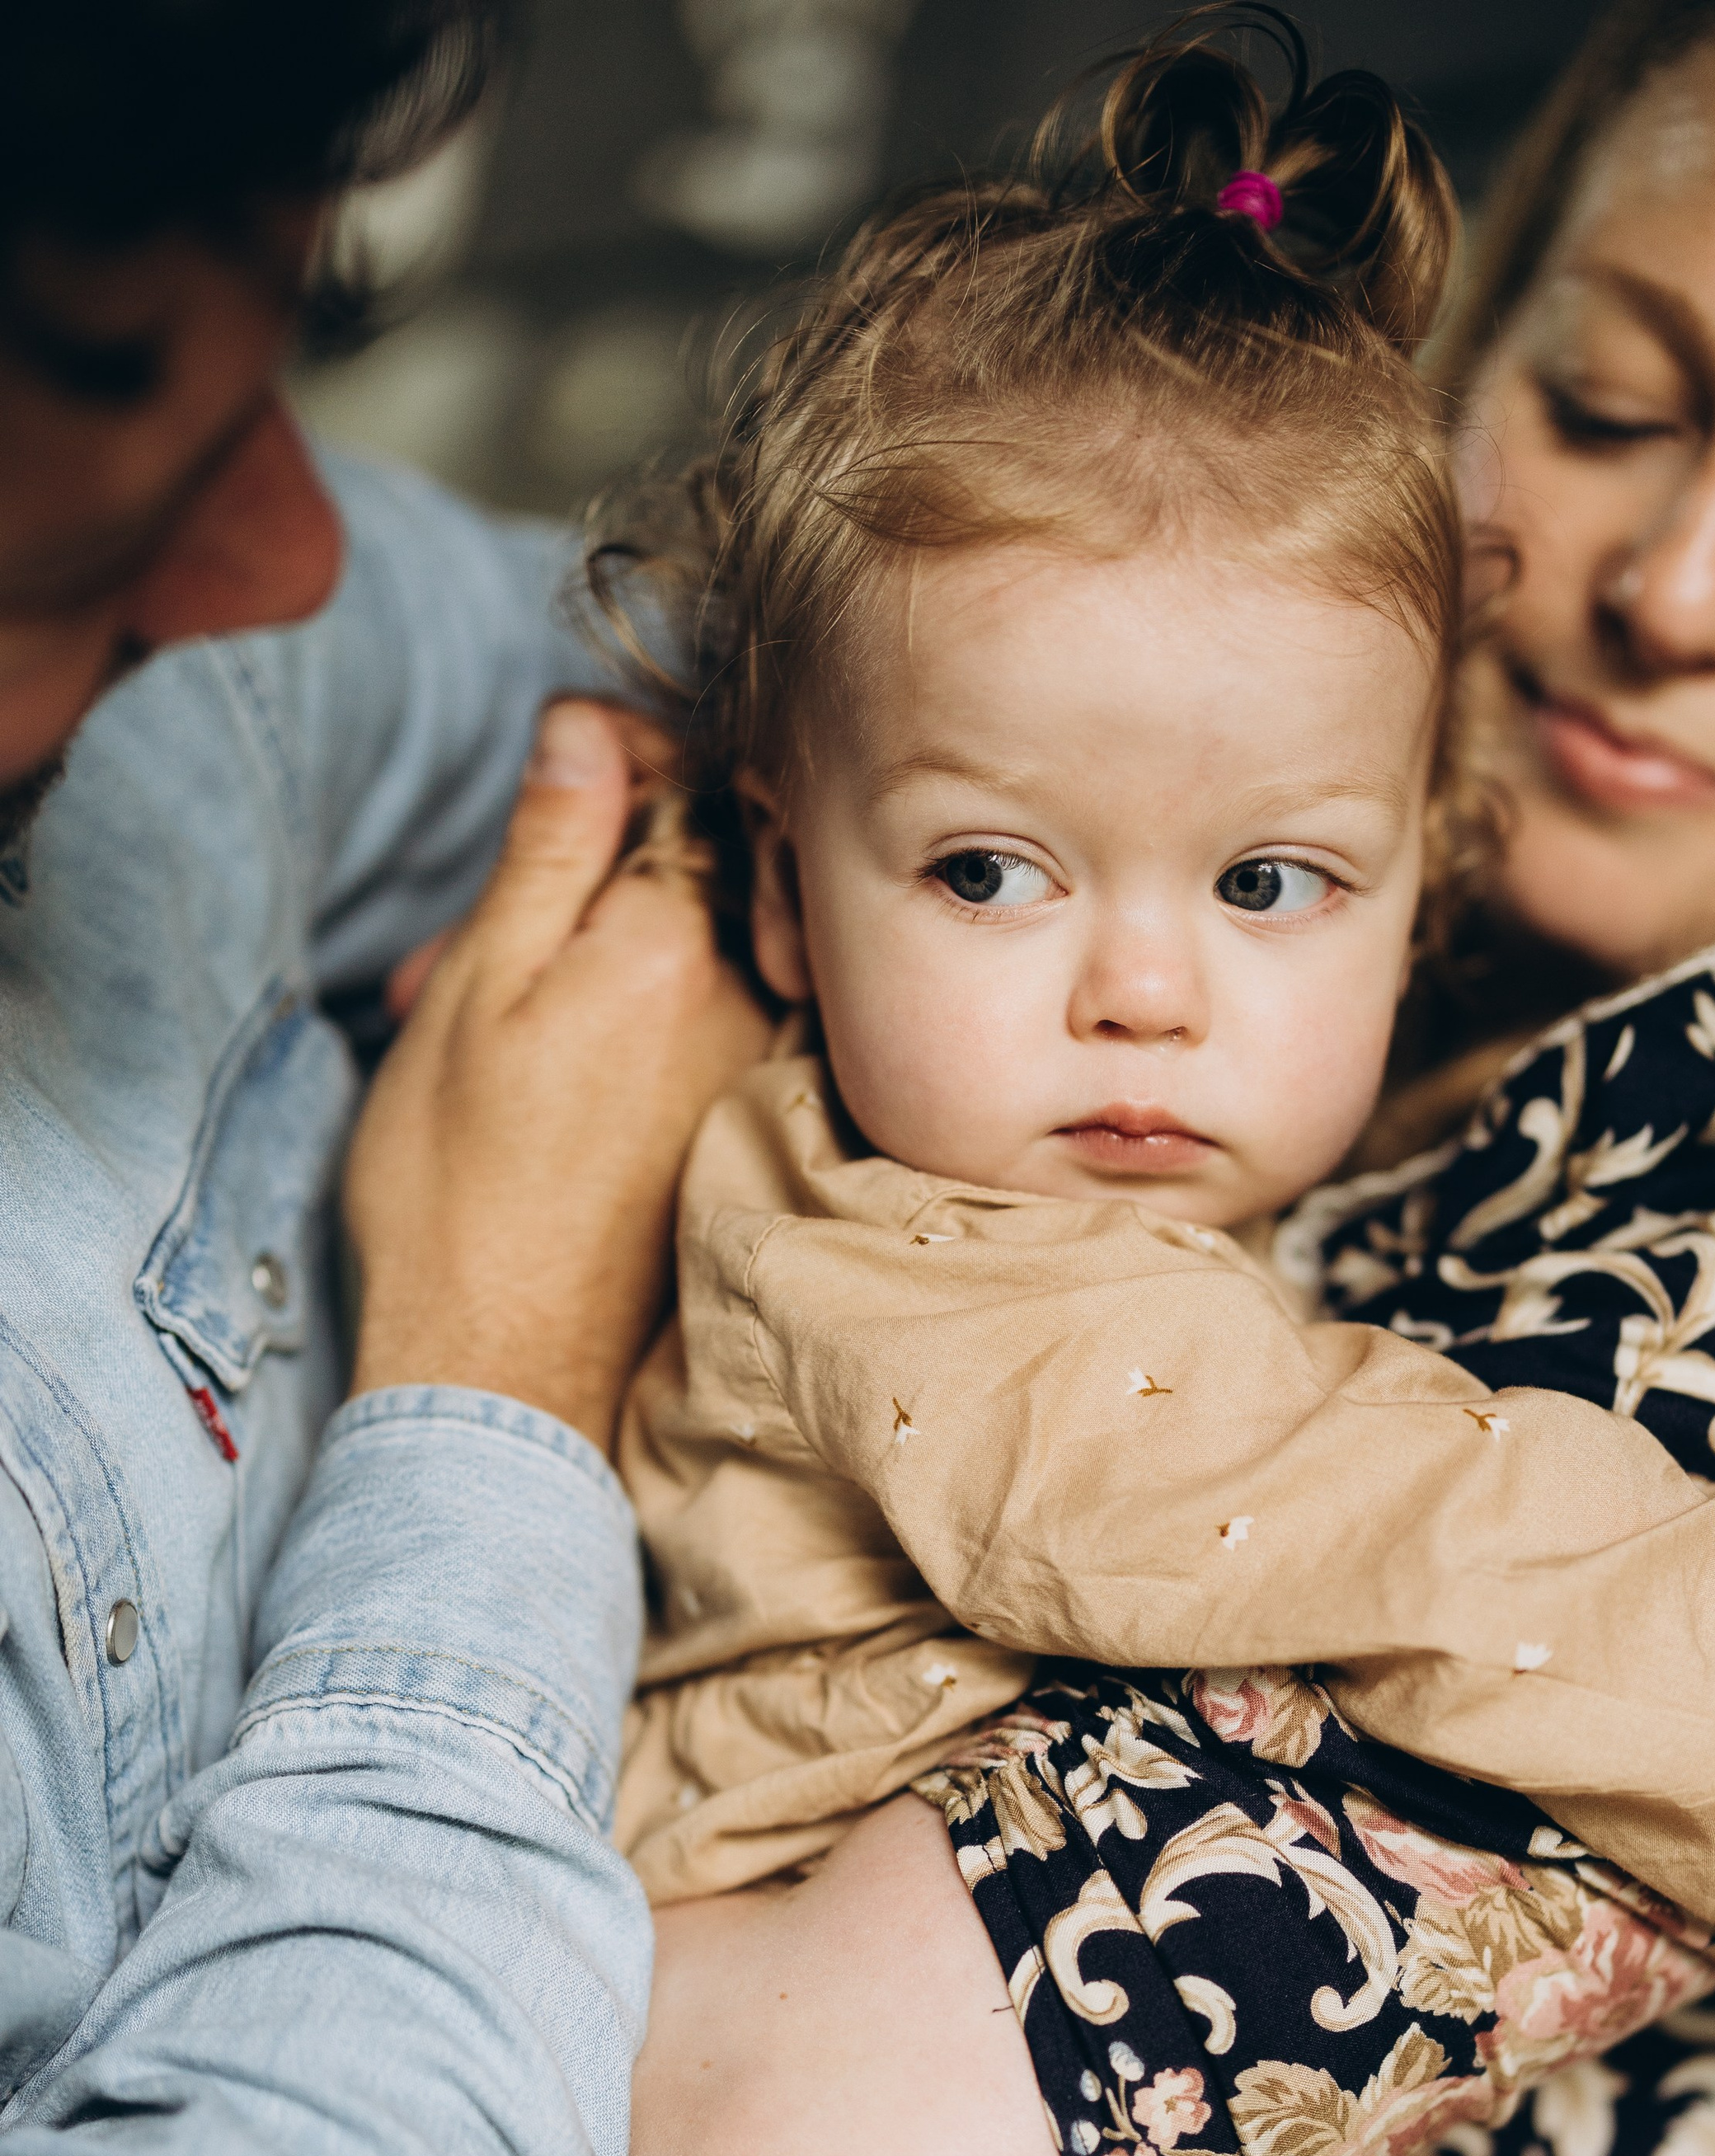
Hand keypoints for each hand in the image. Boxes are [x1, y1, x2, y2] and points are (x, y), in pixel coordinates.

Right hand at [345, 699, 773, 1457]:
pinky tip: (541, 1064)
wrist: (502, 1371)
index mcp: (672, 948)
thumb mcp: (479, 992)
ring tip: (470, 1009)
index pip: (687, 774)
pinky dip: (619, 1012)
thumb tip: (591, 724)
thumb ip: (552, 850)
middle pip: (691, 858)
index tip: (558, 763)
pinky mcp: (737, 1120)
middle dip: (579, 863)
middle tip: (468, 936)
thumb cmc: (460, 1189)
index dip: (618, 747)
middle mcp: (745, 1000)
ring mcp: (753, 1064)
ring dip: (582, 947)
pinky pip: (698, 1017)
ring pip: (685, 942)